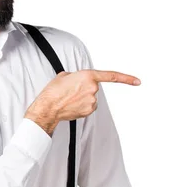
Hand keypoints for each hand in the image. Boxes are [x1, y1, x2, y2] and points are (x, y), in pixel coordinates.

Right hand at [26, 69, 141, 131]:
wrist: (48, 107)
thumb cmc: (53, 91)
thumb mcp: (64, 76)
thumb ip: (77, 76)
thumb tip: (79, 80)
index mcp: (88, 76)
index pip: (112, 76)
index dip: (126, 79)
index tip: (137, 81)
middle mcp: (93, 88)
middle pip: (94, 88)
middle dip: (84, 89)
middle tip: (71, 91)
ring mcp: (92, 101)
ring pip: (91, 98)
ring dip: (82, 98)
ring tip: (69, 98)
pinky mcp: (89, 110)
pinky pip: (88, 106)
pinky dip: (81, 106)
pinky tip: (71, 105)